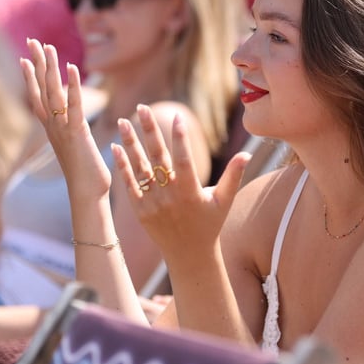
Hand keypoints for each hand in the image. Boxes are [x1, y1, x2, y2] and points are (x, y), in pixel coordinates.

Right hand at [20, 38, 110, 198]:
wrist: (86, 195)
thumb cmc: (85, 175)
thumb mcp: (76, 149)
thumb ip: (73, 135)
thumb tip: (75, 128)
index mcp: (52, 129)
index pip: (37, 98)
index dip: (31, 77)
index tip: (24, 58)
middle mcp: (53, 127)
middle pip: (41, 89)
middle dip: (36, 64)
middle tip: (31, 41)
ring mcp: (63, 130)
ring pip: (53, 93)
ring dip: (50, 69)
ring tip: (48, 47)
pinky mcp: (77, 134)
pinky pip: (74, 105)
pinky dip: (74, 86)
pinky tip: (73, 68)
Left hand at [111, 104, 250, 261]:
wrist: (189, 256)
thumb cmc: (210, 224)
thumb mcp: (224, 201)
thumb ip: (234, 176)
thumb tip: (248, 154)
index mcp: (191, 193)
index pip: (184, 160)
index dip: (181, 138)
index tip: (177, 116)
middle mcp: (170, 197)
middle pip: (158, 158)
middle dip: (150, 130)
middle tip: (142, 107)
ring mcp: (152, 204)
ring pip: (140, 168)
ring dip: (130, 144)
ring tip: (123, 121)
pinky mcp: (140, 210)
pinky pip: (129, 184)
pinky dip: (122, 166)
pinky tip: (115, 147)